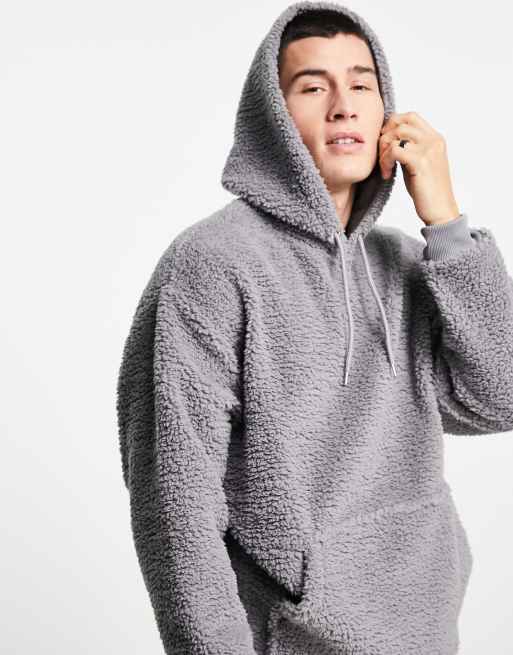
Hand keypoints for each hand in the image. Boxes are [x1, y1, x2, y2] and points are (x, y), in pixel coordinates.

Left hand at [379, 111, 460, 225]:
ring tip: (384, 168)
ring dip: (383, 151)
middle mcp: (434, 140)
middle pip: (401, 122)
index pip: (410, 116)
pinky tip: (386, 175)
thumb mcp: (418, 164)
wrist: (440, 211)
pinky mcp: (421, 162)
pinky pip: (394, 151)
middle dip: (384, 137)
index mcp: (435, 139)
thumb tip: (388, 140)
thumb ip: (409, 149)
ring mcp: (428, 150)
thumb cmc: (427, 191)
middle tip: (381, 157)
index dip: (392, 125)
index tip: (385, 144)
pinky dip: (385, 162)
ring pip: (395, 135)